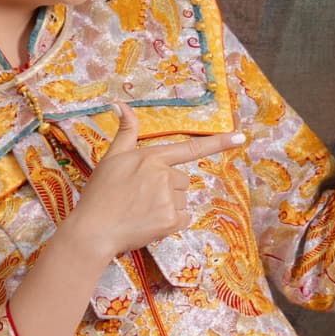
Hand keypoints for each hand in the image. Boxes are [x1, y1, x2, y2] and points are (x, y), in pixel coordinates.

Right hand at [68, 103, 246, 257]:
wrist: (92, 230)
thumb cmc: (100, 194)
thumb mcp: (111, 158)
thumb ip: (125, 133)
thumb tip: (122, 105)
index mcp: (151, 157)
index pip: (191, 148)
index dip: (218, 143)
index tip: (241, 137)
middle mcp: (163, 175)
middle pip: (183, 181)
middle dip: (168, 189)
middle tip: (140, 198)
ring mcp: (168, 198)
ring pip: (183, 200)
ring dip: (168, 206)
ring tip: (142, 210)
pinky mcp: (171, 220)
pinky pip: (184, 218)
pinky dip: (172, 222)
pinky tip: (150, 222)